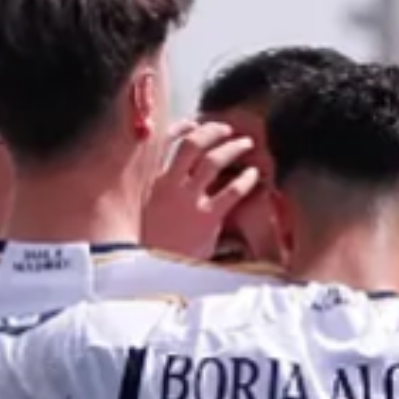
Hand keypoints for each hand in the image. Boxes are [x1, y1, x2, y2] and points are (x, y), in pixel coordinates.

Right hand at [141, 120, 259, 259]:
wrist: (152, 275)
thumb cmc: (151, 247)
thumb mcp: (145, 215)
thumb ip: (156, 194)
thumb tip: (169, 180)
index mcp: (152, 183)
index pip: (165, 144)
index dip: (181, 128)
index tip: (194, 123)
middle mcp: (169, 186)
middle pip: (192, 144)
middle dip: (212, 131)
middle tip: (226, 129)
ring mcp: (188, 201)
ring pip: (213, 160)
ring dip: (232, 147)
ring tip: (246, 144)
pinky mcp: (206, 219)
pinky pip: (231, 191)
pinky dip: (245, 179)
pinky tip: (253, 175)